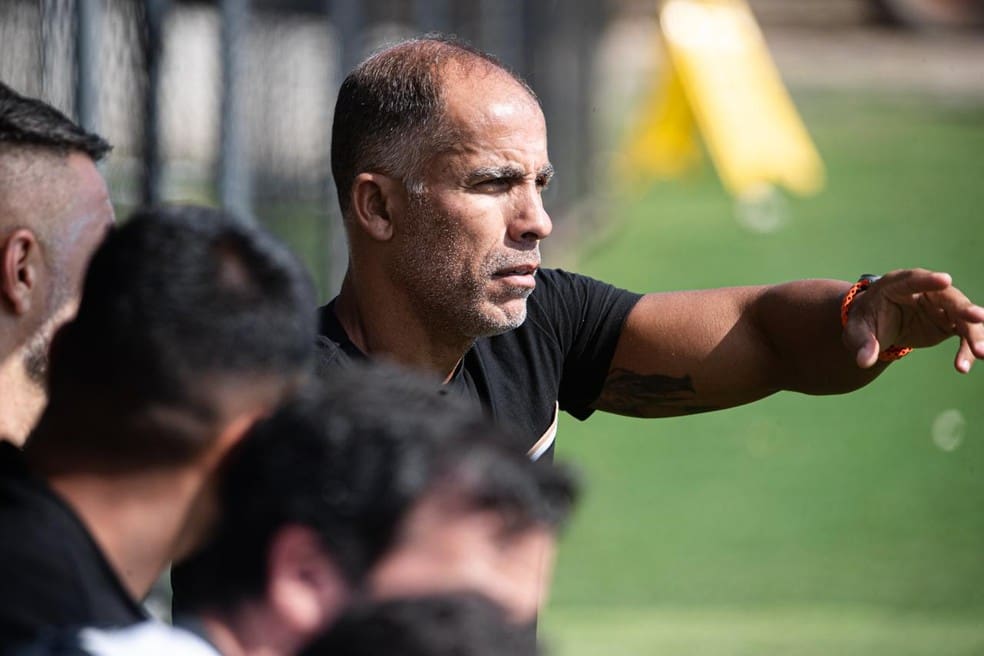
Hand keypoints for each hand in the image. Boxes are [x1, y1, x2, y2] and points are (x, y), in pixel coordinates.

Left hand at [842, 269, 983, 372]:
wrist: (876, 328)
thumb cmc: (866, 322)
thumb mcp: (858, 332)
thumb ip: (863, 344)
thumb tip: (864, 361)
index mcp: (896, 285)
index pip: (914, 279)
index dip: (928, 280)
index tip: (945, 280)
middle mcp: (925, 291)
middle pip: (949, 297)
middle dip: (964, 308)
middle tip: (979, 318)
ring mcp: (940, 306)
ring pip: (964, 317)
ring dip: (975, 334)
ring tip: (981, 353)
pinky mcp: (949, 322)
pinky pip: (964, 333)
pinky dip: (967, 348)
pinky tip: (963, 366)